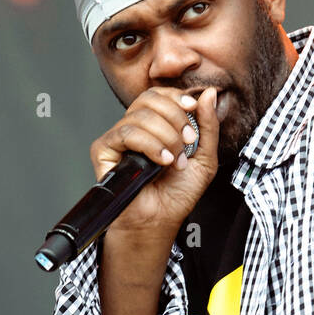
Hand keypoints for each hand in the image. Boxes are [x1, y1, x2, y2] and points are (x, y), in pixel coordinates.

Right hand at [89, 85, 220, 239]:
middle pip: (149, 99)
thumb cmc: (177, 194)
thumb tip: (210, 94)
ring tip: (174, 161)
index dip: (175, 96)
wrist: (161, 220)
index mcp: (155, 125)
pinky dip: (149, 145)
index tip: (192, 108)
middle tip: (187, 143)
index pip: (159, 95)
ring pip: (140, 116)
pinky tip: (161, 161)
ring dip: (166, 137)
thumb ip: (208, 125)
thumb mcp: (204, 157)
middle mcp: (135, 128)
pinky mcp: (103, 149)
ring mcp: (118, 137)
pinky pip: (126, 133)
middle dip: (175, 119)